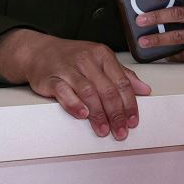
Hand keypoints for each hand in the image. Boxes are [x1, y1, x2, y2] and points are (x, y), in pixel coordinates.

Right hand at [0, 30, 151, 139]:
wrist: (39, 51)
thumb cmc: (72, 58)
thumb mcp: (100, 60)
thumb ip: (122, 75)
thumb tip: (144, 90)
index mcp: (102, 55)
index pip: (121, 82)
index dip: (130, 104)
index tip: (133, 121)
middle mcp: (86, 60)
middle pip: (107, 90)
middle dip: (116, 113)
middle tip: (120, 131)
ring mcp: (68, 68)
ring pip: (88, 92)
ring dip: (98, 114)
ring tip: (103, 130)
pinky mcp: (51, 78)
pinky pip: (63, 91)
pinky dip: (74, 104)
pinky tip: (83, 115)